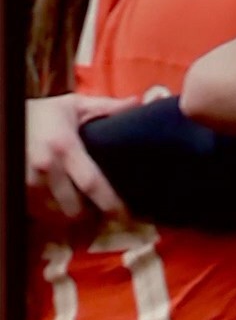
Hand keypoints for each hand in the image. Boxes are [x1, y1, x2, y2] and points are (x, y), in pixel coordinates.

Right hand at [26, 94, 136, 225]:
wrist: (6, 115)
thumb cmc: (44, 112)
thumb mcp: (75, 105)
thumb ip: (107, 107)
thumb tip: (139, 102)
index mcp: (66, 147)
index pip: (92, 183)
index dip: (110, 203)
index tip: (125, 215)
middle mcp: (46, 167)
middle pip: (73, 206)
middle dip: (89, 216)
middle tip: (103, 215)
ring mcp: (28, 179)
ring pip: (53, 212)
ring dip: (68, 215)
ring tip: (82, 212)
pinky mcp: (17, 186)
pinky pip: (37, 209)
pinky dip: (50, 211)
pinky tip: (59, 206)